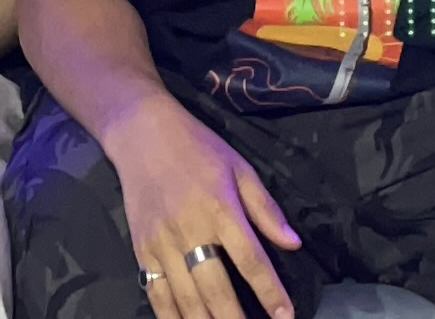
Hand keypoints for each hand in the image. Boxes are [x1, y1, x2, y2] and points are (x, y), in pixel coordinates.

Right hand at [101, 94, 298, 318]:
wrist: (141, 133)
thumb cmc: (198, 148)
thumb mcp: (239, 168)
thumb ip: (266, 209)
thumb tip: (292, 244)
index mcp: (221, 209)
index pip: (251, 261)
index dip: (270, 293)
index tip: (286, 316)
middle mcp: (191, 231)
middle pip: (217, 289)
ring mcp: (162, 244)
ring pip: (186, 298)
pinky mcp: (141, 250)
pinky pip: (156, 294)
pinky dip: (171, 317)